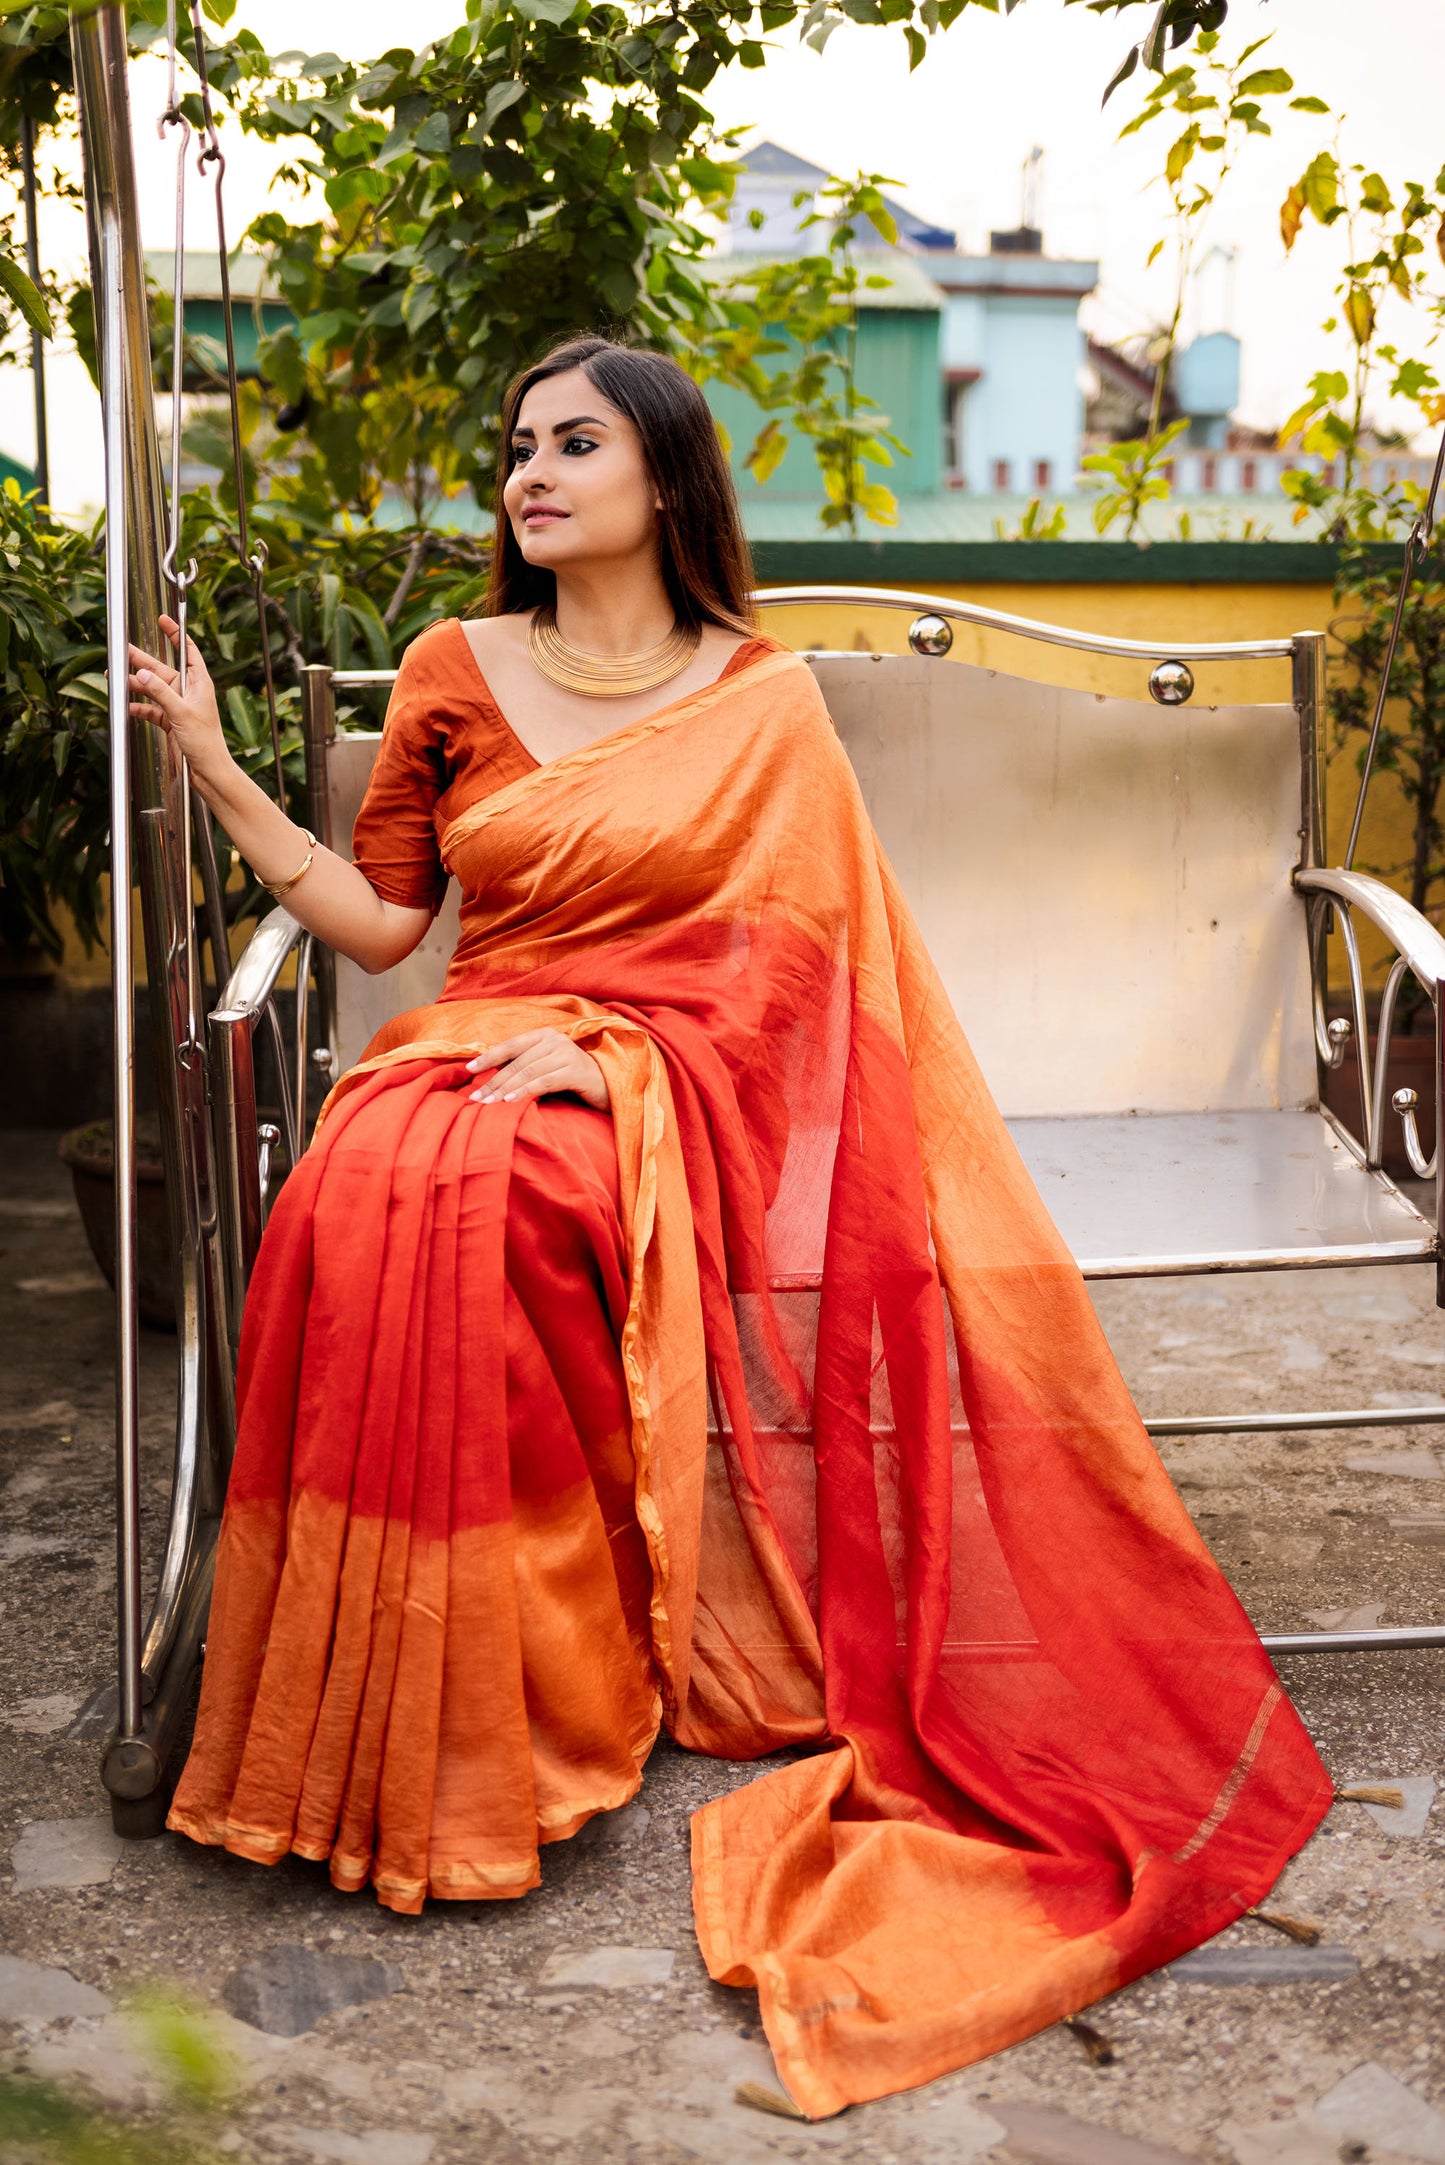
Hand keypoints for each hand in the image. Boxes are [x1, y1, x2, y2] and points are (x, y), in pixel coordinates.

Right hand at [127, 616, 230, 781]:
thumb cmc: (205, 742)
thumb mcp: (181, 713)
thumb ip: (160, 691)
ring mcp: (177, 706)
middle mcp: (188, 691)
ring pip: (152, 689)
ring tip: (114, 678)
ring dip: (134, 684)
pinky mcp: (169, 722)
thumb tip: (140, 673)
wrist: (208, 772)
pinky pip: (150, 709)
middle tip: (120, 650)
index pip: (188, 650)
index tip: (163, 619)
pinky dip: (138, 707)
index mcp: (199, 683)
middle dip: (141, 660)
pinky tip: (126, 706)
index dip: (175, 634)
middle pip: (161, 669)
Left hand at [466, 1030, 609, 1112]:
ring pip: (527, 1071)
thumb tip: (491, 1076)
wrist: (609, 1088)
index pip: (511, 1045)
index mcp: (545, 1035)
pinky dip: (525, 1091)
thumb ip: (525, 1067)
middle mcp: (555, 1040)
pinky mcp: (575, 1071)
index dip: (489, 1056)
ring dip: (505, 1089)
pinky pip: (543, 1082)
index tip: (468, 1069)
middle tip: (475, 1097)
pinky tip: (510, 1101)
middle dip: (493, 1081)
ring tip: (487, 1103)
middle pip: (517, 1061)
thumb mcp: (547, 1068)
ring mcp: (567, 1054)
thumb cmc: (573, 1080)